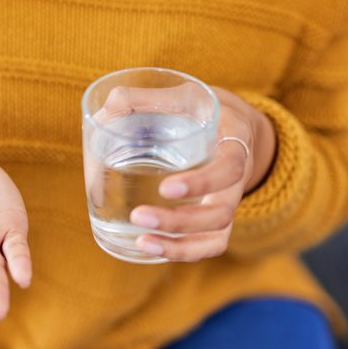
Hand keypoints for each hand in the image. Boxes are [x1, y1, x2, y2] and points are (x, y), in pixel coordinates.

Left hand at [99, 85, 275, 260]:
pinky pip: (209, 245)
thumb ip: (148, 98)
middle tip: (138, 216)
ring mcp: (228, 202)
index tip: (167, 188)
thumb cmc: (203, 109)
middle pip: (220, 212)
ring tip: (141, 242)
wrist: (233, 124)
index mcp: (235, 142)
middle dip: (180, 221)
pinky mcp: (216, 218)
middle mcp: (237, 179)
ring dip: (179, 244)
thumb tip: (109, 104)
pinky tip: (149, 248)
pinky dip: (183, 252)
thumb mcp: (185, 96)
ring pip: (216, 236)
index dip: (202, 182)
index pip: (229, 168)